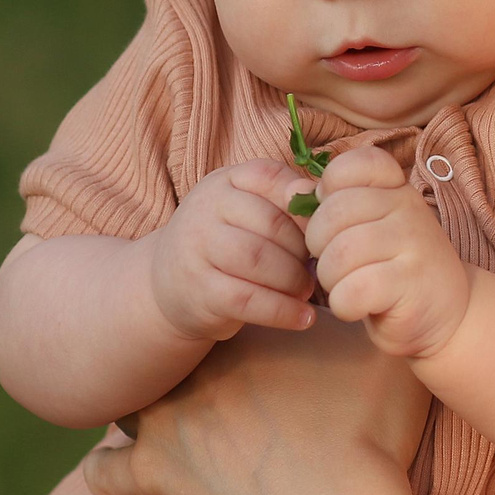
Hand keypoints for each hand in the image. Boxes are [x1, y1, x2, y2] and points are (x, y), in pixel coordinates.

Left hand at [84, 314, 429, 494]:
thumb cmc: (366, 434)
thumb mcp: (380, 356)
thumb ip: (364, 316)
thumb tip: (366, 291)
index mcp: (241, 338)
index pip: (215, 319)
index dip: (229, 339)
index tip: (248, 363)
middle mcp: (192, 372)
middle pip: (168, 360)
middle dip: (182, 374)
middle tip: (212, 398)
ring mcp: (163, 424)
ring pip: (128, 408)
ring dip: (144, 418)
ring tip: (174, 434)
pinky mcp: (151, 478)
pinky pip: (103, 472)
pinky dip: (114, 472)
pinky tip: (134, 473)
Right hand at [149, 160, 316, 340]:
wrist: (167, 283)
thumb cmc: (225, 243)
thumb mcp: (245, 211)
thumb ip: (281, 203)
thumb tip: (328, 205)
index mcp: (224, 181)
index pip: (271, 177)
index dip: (304, 204)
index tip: (325, 228)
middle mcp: (205, 209)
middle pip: (271, 224)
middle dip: (304, 249)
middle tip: (319, 267)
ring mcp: (198, 249)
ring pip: (259, 260)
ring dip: (295, 280)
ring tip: (307, 290)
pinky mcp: (200, 291)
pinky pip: (249, 300)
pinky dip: (283, 311)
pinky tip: (303, 318)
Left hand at [302, 145, 474, 359]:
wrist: (448, 315)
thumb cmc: (394, 269)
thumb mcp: (368, 227)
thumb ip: (334, 206)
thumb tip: (293, 193)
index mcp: (394, 186)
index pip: (350, 165)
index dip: (327, 191)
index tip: (336, 221)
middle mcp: (407, 206)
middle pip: (332, 213)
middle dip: (318, 246)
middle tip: (335, 264)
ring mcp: (413, 242)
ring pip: (339, 254)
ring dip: (330, 280)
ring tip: (347, 286)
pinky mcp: (410, 283)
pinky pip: (353, 290)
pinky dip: (344, 305)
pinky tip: (358, 307)